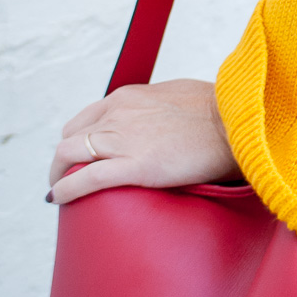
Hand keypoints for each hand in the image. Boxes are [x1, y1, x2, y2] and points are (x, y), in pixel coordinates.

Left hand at [48, 79, 242, 203]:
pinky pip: (85, 179)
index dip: (78, 140)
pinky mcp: (134, 166)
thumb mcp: (179, 96)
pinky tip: (58, 200)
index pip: (86, 119)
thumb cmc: (222, 110)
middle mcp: (119, 114)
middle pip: (71, 138)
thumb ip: (160, 108)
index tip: (80, 156)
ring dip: (59, 176)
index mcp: (128, 97)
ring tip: (59, 193)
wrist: (238, 122)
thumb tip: (164, 122)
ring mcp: (124, 139)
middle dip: (63, 161)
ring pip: (69, 156)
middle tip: (66, 178)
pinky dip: (65, 190)